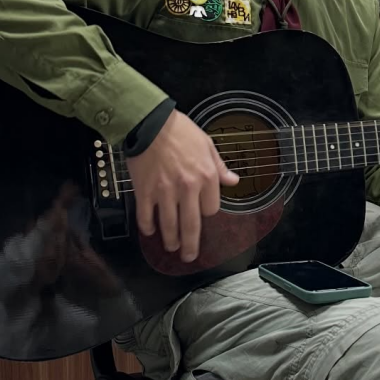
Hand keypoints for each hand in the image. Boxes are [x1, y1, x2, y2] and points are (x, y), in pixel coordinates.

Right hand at [126, 110, 238, 260]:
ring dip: (170, 240)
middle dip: (190, 245)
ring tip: (171, 247)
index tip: (202, 214)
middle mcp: (188, 188)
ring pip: (169, 225)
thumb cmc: (181, 131)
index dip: (206, 213)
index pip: (211, 208)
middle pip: (191, 225)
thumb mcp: (207, 144)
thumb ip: (220, 167)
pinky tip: (150, 231)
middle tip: (189, 256)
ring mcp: (165, 192)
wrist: (151, 122)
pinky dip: (148, 227)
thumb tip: (234, 181)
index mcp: (206, 177)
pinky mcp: (145, 191)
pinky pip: (146, 216)